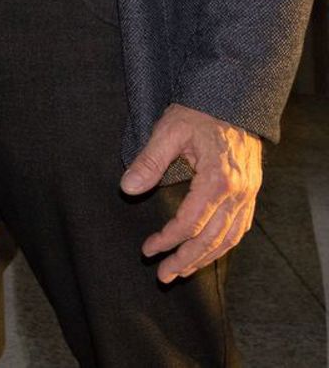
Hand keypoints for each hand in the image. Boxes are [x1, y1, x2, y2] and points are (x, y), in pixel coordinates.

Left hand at [120, 103, 262, 282]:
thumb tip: (127, 188)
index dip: (168, 240)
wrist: (232, 101)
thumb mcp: (169, 130)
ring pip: (229, 238)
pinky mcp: (250, 193)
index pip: (191, 222)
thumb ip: (149, 161)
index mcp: (217, 180)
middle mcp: (237, 193)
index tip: (148, 249)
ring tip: (183, 272)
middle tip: (164, 276)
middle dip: (187, 260)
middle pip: (213, 238)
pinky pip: (240, 227)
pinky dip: (224, 245)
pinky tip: (210, 253)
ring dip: (206, 258)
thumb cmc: (198, 113)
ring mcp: (248, 195)